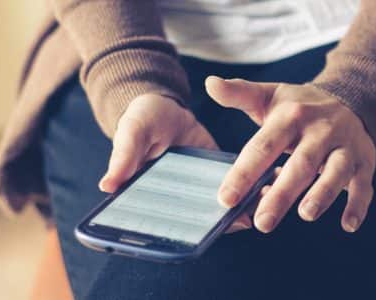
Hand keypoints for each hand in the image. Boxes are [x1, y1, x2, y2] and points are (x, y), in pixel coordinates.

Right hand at [98, 93, 251, 232]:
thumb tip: (107, 185)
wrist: (166, 106)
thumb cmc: (141, 120)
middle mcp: (177, 199)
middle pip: (197, 220)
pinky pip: (236, 187)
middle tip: (241, 220)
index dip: (180, 232)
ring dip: (240, 209)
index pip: (164, 222)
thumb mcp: (131, 132)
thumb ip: (123, 156)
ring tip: (261, 205)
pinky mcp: (218, 174)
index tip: (199, 236)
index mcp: (151, 195)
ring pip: (220, 207)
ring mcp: (200, 188)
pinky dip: (251, 189)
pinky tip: (268, 186)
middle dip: (220, 223)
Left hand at [206, 76, 375, 232]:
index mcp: (291, 116)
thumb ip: (239, 93)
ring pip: (335, 172)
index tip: (226, 198)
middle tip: (262, 222)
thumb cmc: (300, 105)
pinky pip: (363, 185)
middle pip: (300, 164)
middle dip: (281, 194)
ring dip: (322, 194)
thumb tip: (210, 83)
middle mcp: (320, 131)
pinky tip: (348, 225)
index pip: (263, 146)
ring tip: (305, 214)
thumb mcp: (269, 96)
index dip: (244, 173)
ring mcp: (344, 147)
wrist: (350, 97)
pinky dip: (358, 205)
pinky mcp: (364, 162)